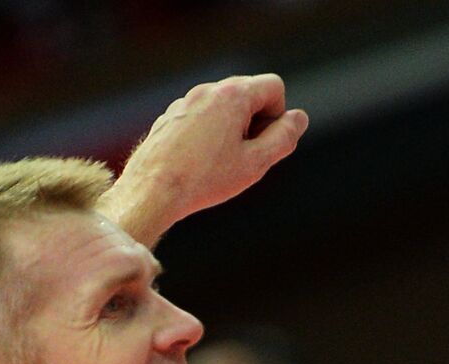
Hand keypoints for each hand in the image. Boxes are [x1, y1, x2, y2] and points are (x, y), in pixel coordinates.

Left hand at [103, 75, 307, 245]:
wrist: (150, 192)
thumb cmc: (204, 180)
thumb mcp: (255, 163)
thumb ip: (283, 138)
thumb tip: (298, 118)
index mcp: (232, 95)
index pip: (274, 87)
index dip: (278, 117)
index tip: (263, 144)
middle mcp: (206, 91)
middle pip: (248, 94)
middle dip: (255, 122)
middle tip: (243, 156)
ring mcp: (184, 102)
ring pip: (222, 108)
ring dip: (231, 130)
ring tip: (218, 163)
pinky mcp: (168, 118)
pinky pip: (199, 119)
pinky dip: (206, 136)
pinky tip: (196, 164)